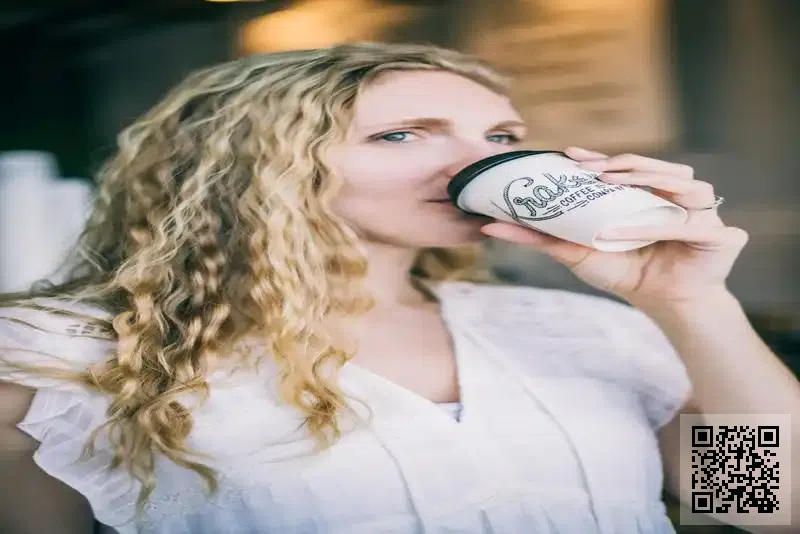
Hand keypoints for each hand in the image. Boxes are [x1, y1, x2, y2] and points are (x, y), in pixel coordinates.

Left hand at [480, 147, 749, 305]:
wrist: (664, 304)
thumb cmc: (626, 271)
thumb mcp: (577, 251)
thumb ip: (540, 236)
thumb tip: (489, 225)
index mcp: (646, 191)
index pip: (625, 166)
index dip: (599, 157)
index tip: (568, 155)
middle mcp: (677, 194)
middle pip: (654, 166)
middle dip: (622, 162)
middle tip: (589, 168)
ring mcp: (703, 211)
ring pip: (680, 182)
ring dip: (644, 180)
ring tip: (607, 183)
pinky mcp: (722, 235)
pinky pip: (686, 223)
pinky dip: (654, 225)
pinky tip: (620, 231)